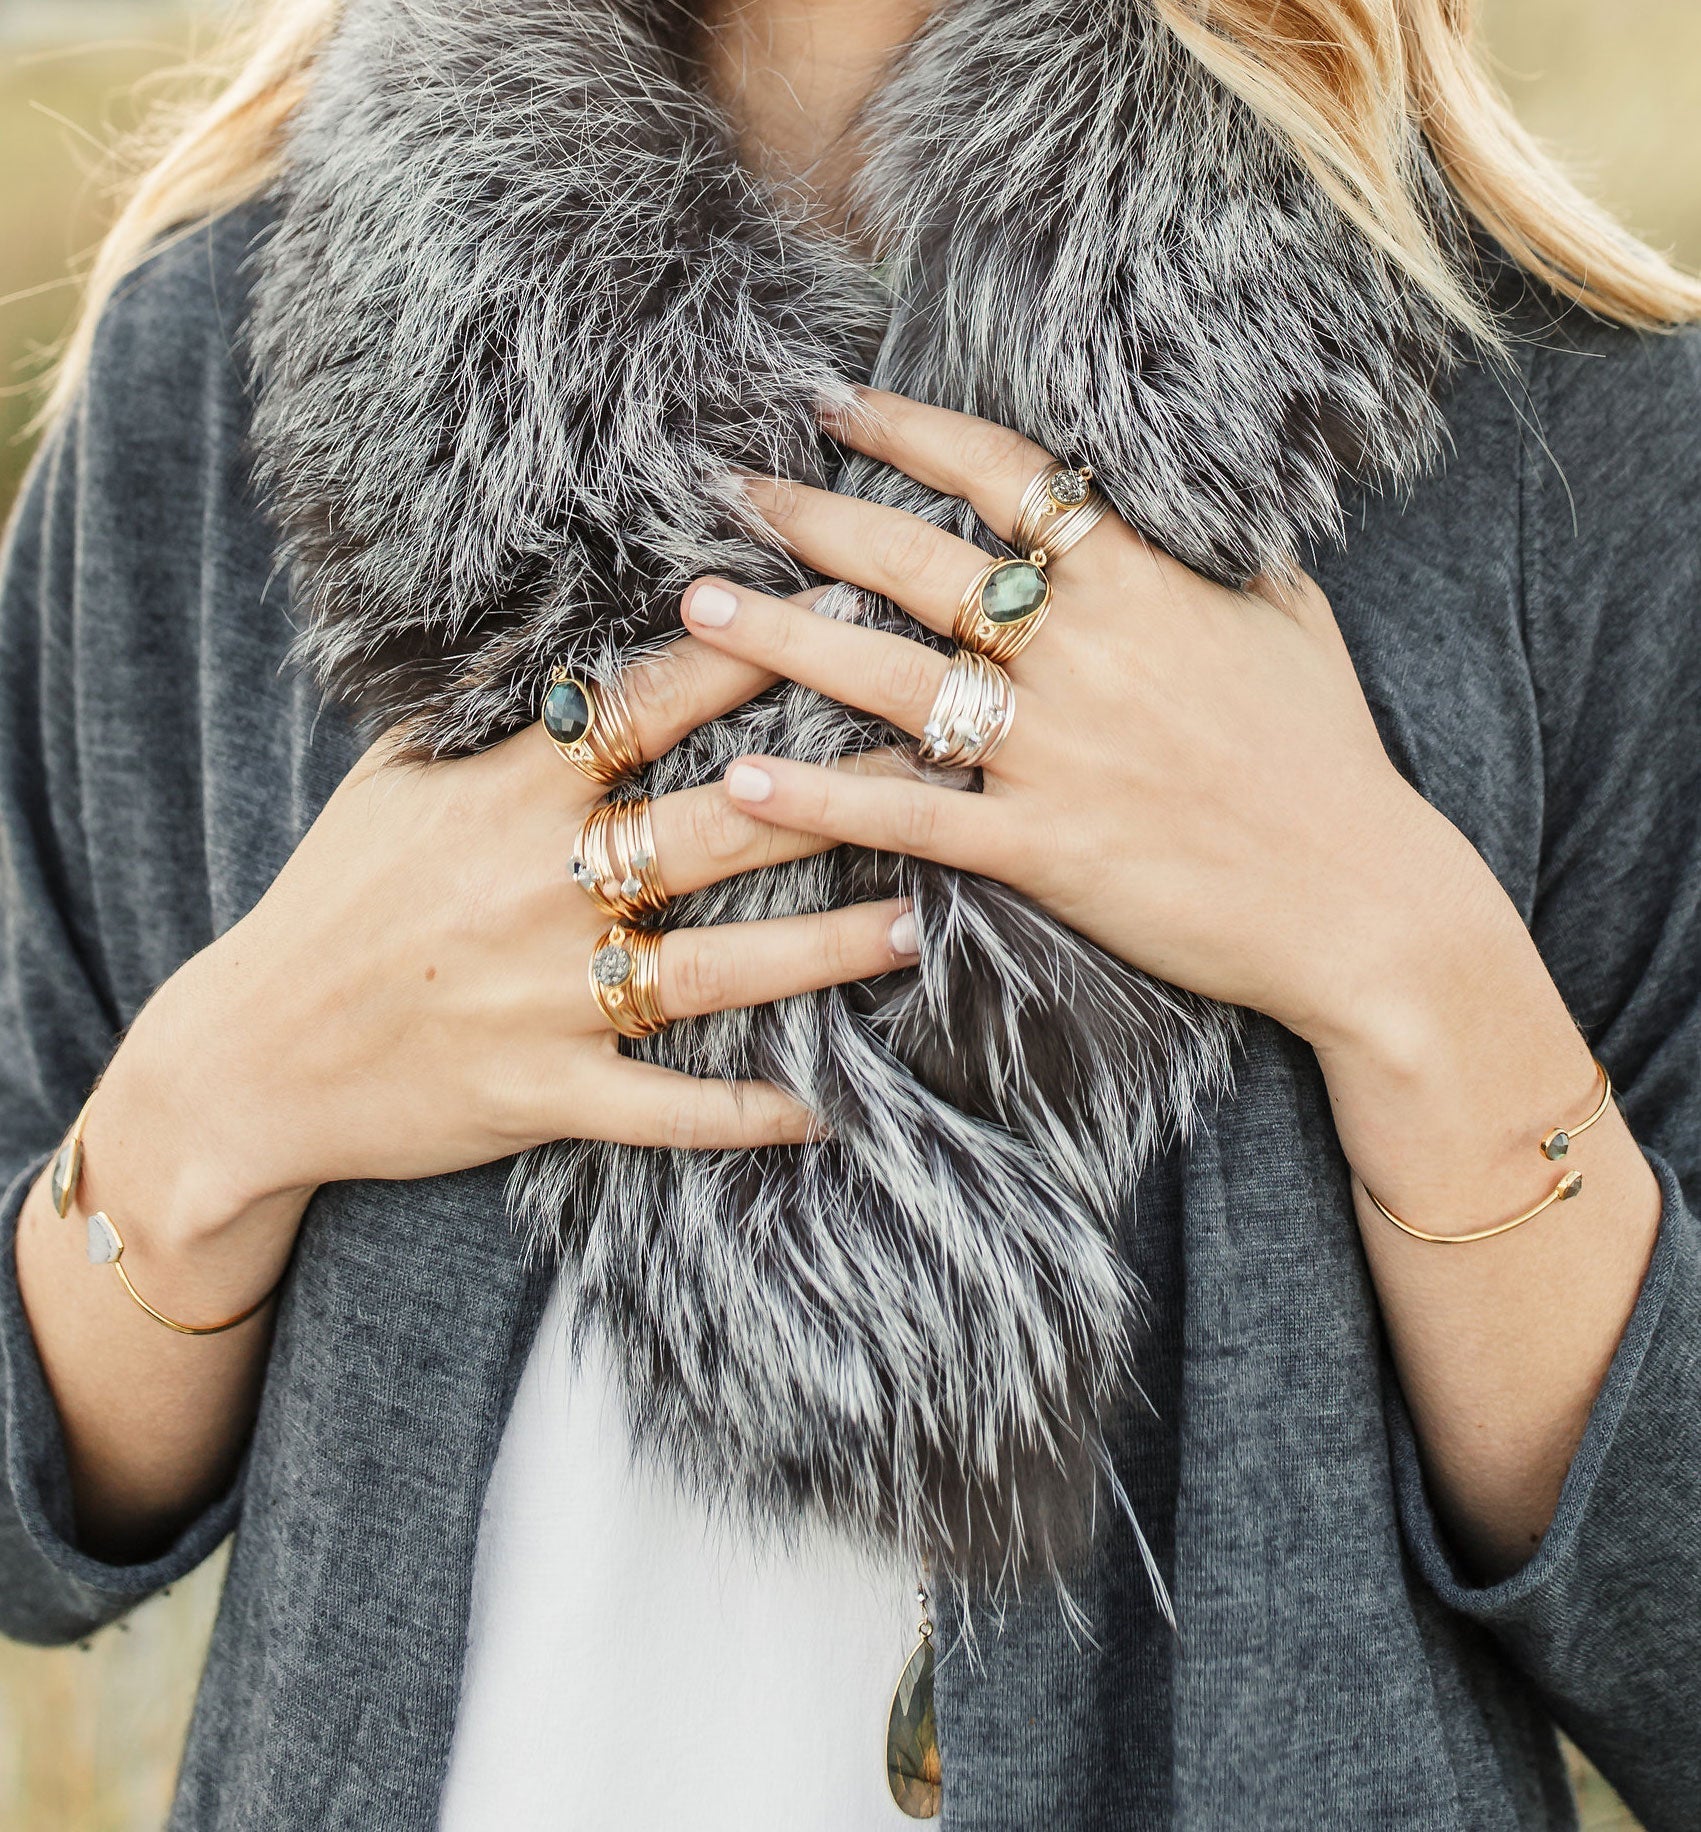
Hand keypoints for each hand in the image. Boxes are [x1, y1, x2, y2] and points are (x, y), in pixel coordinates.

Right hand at [106, 624, 917, 1254]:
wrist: (250, 1059)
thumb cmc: (332, 906)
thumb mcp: (394, 786)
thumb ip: (492, 724)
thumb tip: (583, 652)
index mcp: (504, 798)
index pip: (648, 709)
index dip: (748, 655)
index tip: (836, 610)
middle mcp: (536, 890)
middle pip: (715, 830)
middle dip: (833, 795)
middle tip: (935, 766)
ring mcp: (545, 1000)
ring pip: (716, 968)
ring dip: (827, 947)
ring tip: (921, 918)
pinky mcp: (544, 1096)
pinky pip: (666, 1108)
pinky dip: (746, 1112)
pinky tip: (827, 1110)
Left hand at [677, 386, 1485, 1051]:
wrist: (1364, 903)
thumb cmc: (1329, 758)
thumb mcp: (1290, 620)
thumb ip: (1214, 552)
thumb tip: (1173, 496)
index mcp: (1140, 583)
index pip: (1003, 475)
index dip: (906, 428)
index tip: (831, 402)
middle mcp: (1084, 652)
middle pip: (918, 561)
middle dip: (812, 517)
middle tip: (728, 488)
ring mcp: (1056, 752)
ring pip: (889, 678)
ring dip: (782, 638)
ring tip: (698, 605)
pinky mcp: (1041, 848)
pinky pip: (909, 815)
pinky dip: (823, 799)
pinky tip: (748, 778)